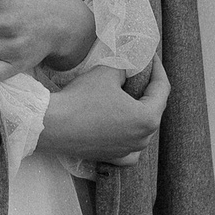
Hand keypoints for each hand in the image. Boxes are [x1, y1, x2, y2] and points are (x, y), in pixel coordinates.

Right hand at [37, 61, 169, 167]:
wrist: (52, 125)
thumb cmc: (81, 99)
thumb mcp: (107, 72)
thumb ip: (125, 66)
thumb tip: (129, 64)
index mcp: (148, 118)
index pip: (162, 88)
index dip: (157, 68)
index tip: (150, 56)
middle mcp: (142, 139)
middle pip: (153, 109)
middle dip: (147, 89)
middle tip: (139, 71)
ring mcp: (127, 151)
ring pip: (142, 129)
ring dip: (138, 111)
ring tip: (128, 96)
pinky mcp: (111, 157)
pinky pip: (129, 148)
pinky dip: (129, 138)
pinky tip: (122, 129)